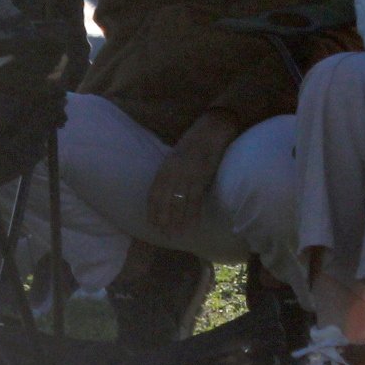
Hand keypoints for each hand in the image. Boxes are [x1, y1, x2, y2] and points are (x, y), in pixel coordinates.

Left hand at [147, 115, 236, 235]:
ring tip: (177, 234)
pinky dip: (194, 215)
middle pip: (165, 201)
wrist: (212, 130)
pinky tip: (192, 225)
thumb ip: (169, 172)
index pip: (155, 192)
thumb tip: (164, 192)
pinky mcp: (202, 177)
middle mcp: (173, 172)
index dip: (153, 209)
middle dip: (164, 219)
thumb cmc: (194, 142)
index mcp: (165, 166)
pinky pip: (196, 201)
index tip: (152, 223)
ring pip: (180, 204)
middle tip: (164, 234)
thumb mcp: (176, 156)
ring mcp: (187, 175)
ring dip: (178, 221)